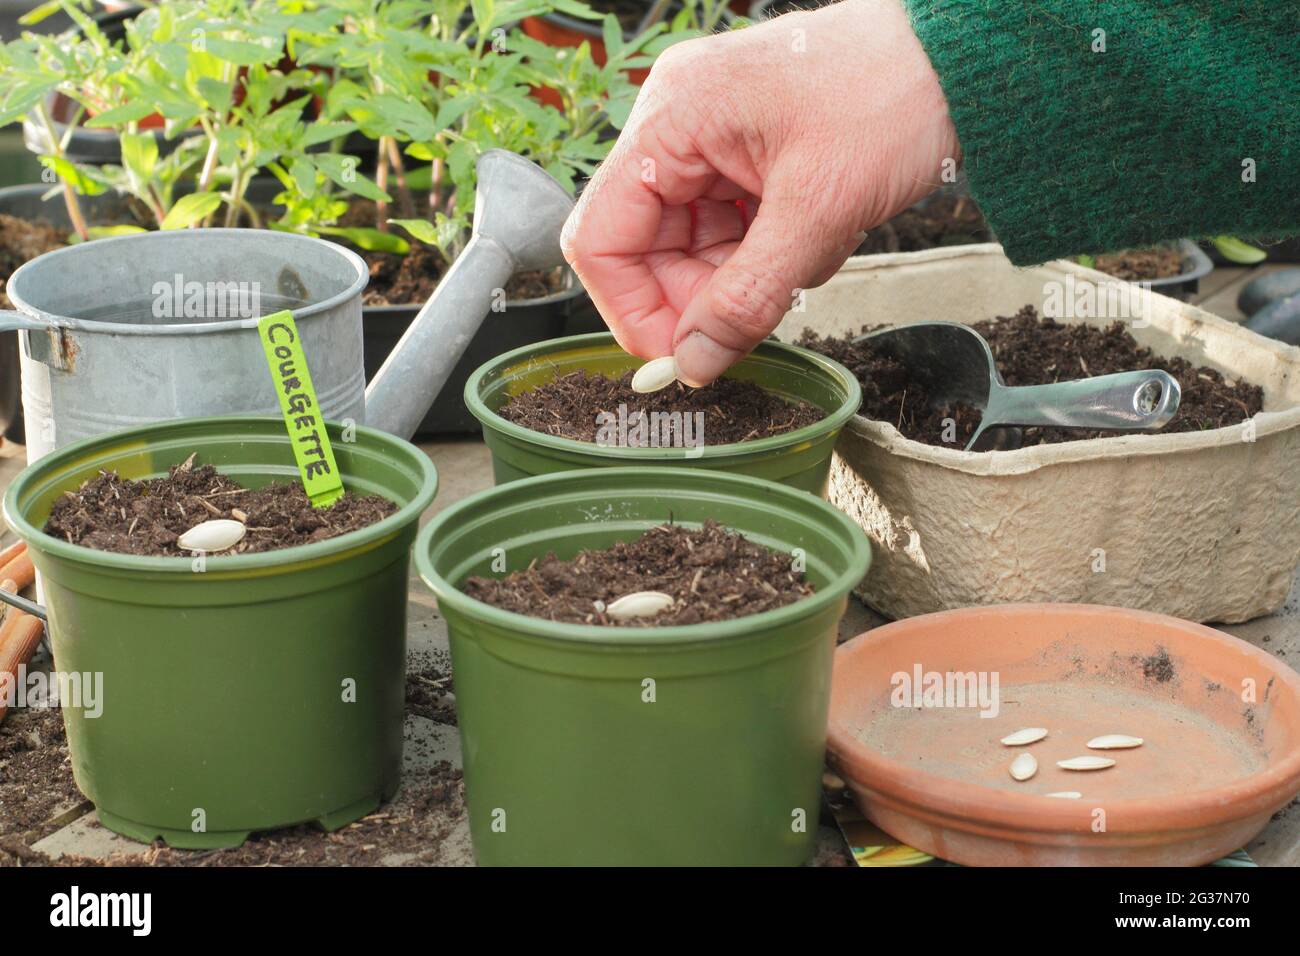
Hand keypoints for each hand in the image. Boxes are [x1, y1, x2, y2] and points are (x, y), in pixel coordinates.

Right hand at [561, 0, 959, 384]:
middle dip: (696, 294)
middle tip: (751, 320)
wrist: (960, 60)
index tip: (679, 355)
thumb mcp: (818, 212)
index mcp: (672, 118)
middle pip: (643, 246)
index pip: (601, 237)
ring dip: (738, 274)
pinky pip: (727, 228)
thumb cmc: (893, 97)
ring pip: (689, 245)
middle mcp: (676, 123)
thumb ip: (747, 298)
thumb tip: (693, 363)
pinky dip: (763, 253)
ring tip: (804, 256)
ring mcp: (708, 138)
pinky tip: (809, 239)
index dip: (632, 308)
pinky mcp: (742, 153)